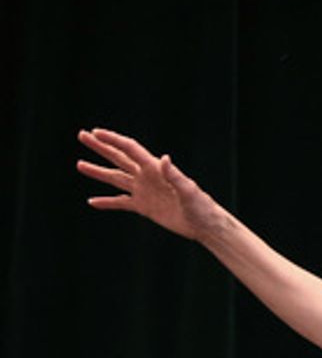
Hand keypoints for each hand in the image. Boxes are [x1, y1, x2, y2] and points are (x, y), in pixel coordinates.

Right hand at [76, 128, 225, 241]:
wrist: (205, 225)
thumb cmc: (201, 206)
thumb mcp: (188, 190)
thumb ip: (174, 174)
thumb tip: (164, 157)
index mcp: (156, 169)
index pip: (130, 149)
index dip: (113, 140)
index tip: (96, 132)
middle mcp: (147, 177)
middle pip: (119, 158)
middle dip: (101, 147)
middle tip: (82, 135)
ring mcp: (144, 191)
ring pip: (116, 179)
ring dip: (98, 172)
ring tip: (79, 164)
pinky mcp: (144, 207)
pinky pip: (121, 203)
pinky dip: (107, 202)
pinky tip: (92, 201)